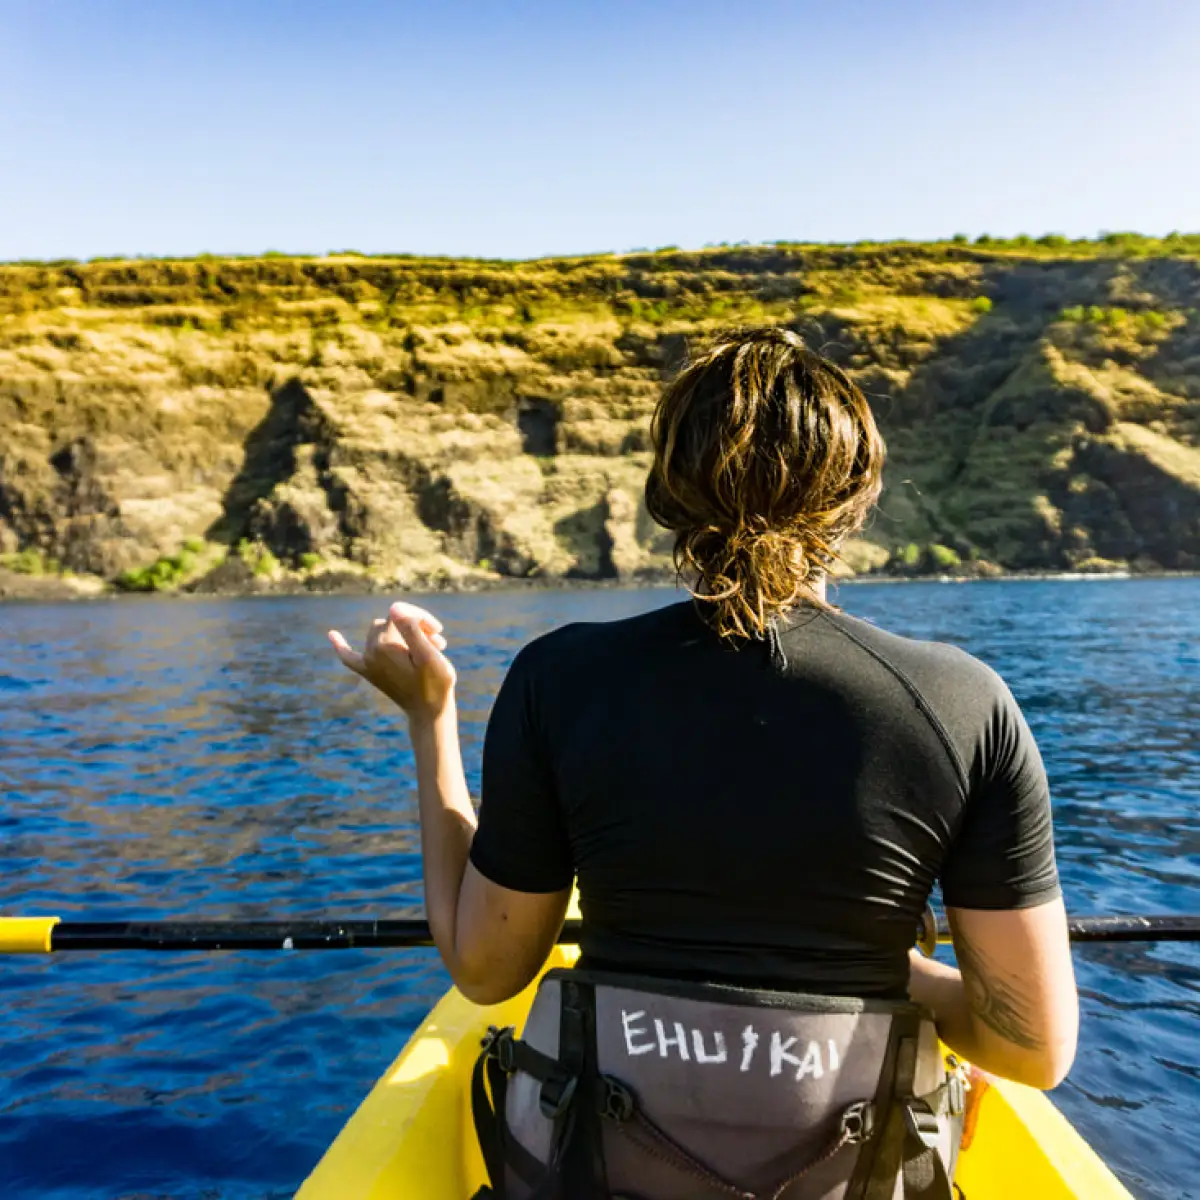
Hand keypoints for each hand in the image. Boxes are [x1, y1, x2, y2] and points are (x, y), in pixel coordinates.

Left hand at [329, 601, 456, 722]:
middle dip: (413, 626)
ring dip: (401, 635)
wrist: (428, 712)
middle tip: (437, 642)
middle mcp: (370, 653)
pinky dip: (341, 645)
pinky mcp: (368, 672)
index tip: (439, 632)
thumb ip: (412, 630)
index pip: (400, 613)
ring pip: (380, 631)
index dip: (421, 618)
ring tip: (422, 648)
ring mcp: (367, 663)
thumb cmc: (435, 683)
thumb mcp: (429, 655)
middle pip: (390, 621)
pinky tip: (331, 634)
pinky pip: (348, 656)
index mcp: (384, 646)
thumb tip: (393, 607)